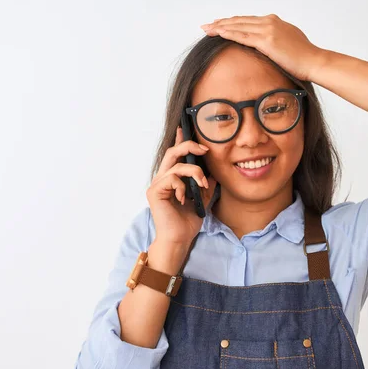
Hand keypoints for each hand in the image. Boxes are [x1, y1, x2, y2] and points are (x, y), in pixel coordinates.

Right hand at [146, 127, 217, 247]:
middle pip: (172, 152)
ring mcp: (156, 184)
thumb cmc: (187, 222)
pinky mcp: (154, 191)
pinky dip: (182, 186)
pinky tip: (184, 199)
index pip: (176, 155)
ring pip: (176, 165)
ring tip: (202, 184)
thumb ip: (205, 186)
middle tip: (204, 149)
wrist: (179, 239)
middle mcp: (162, 179)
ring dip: (194, 172)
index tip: (185, 129)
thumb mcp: (202, 200)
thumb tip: (213, 172)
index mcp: (172, 179)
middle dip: (188, 146)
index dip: (180, 141)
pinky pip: (172, 178)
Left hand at [201, 14, 326, 81]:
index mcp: (274, 22)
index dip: (232, 22)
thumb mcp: (289, 43)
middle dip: (221, 23)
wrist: (314, 62)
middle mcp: (270, 22)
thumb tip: (269, 47)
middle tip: (207, 26)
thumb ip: (276, 41)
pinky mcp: (266, 41)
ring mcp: (268, 30)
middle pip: (240, 21)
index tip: (221, 24)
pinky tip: (218, 33)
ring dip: (220, 27)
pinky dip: (228, 33)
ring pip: (238, 26)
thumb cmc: (304, 57)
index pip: (248, 20)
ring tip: (207, 29)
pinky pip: (242, 36)